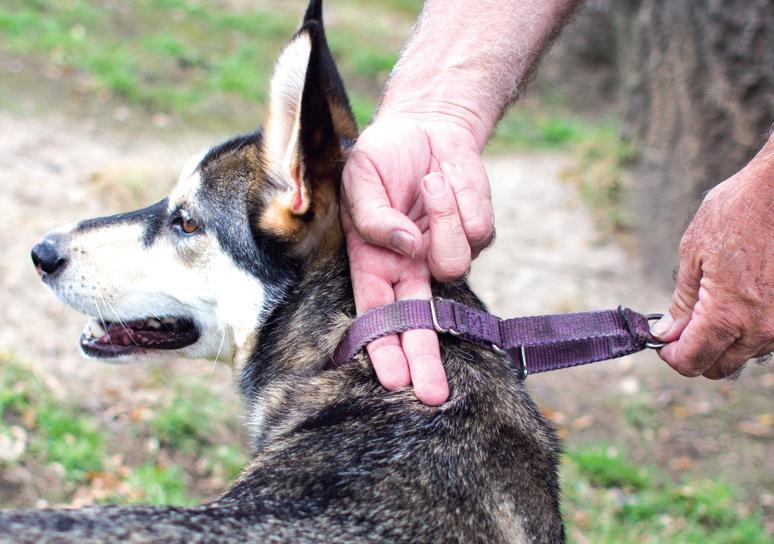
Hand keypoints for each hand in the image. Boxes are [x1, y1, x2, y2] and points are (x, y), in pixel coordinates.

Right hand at [341, 116, 493, 404]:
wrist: (426, 127)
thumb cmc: (382, 157)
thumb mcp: (359, 179)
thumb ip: (372, 217)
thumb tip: (406, 247)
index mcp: (373, 262)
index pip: (377, 314)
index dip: (384, 346)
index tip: (393, 378)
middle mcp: (410, 267)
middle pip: (421, 324)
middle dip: (425, 359)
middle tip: (433, 396)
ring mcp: (445, 252)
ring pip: (455, 263)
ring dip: (442, 218)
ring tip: (429, 183)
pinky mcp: (478, 233)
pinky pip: (479, 229)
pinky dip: (462, 197)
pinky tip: (447, 179)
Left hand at [652, 148, 773, 378]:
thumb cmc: (736, 213)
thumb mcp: (693, 252)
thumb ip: (681, 301)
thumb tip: (666, 333)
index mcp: (728, 315)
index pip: (692, 361)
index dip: (670, 357)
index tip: (660, 341)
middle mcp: (760, 328)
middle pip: (717, 367)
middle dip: (693, 354)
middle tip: (678, 327)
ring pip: (742, 355)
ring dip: (720, 343)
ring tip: (706, 306)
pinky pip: (763, 338)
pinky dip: (742, 330)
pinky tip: (732, 302)